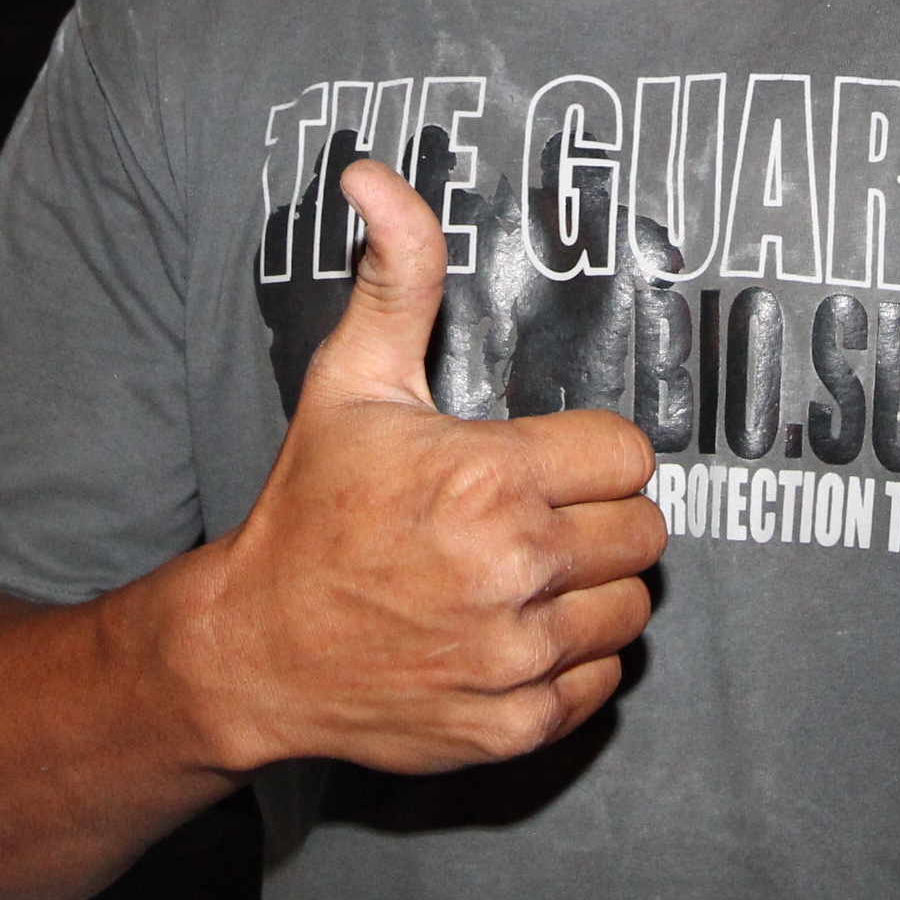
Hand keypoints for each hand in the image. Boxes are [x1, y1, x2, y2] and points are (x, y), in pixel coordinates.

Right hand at [187, 160, 666, 774]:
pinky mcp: (511, 724)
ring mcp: (515, 656)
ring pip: (632, 610)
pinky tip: (513, 635)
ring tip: (526, 577)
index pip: (629, 456)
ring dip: (592, 592)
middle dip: (599, 520)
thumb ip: (396, 276)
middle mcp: (513, 569)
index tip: (542, 464)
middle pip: (645, 534)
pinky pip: (600, 685)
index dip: (590, 455)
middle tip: (536, 520)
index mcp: (490, 478)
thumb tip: (375, 174)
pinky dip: (570, 664)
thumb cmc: (310, 508)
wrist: (254, 650)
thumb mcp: (351, 382)